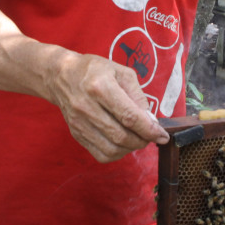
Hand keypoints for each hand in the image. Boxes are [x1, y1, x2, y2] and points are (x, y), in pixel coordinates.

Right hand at [45, 52, 169, 162]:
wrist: (62, 76)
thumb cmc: (94, 70)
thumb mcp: (120, 71)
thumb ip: (138, 95)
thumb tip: (151, 120)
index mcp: (100, 86)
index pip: (129, 116)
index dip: (149, 130)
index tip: (163, 135)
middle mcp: (87, 106)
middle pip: (121, 135)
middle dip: (143, 140)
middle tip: (152, 136)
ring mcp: (79, 123)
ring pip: (111, 149)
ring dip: (131, 148)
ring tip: (138, 138)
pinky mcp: (76, 133)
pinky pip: (100, 154)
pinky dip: (117, 154)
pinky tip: (123, 143)